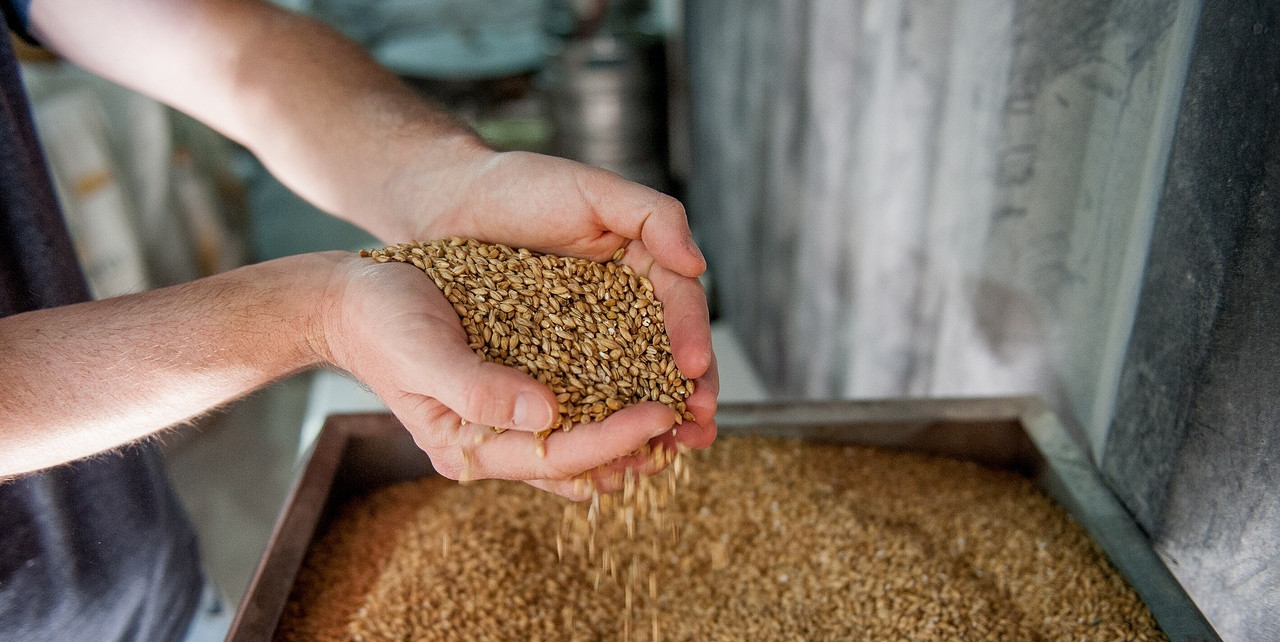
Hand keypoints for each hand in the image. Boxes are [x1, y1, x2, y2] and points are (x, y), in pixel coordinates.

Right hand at [319, 254, 713, 498]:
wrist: (354, 298)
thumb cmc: (380, 320)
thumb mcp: (422, 350)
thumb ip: (478, 389)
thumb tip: (546, 414)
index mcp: (468, 446)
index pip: (555, 456)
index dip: (612, 439)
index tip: (662, 416)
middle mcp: (492, 442)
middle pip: (580, 460)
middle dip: (639, 446)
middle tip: (697, 427)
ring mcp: (506, 419)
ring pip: (583, 438)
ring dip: (635, 430)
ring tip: (689, 414)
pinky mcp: (517, 391)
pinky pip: (575, 408)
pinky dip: (613, 401)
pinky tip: (650, 383)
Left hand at [385, 149, 719, 461]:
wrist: (448, 203)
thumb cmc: (520, 186)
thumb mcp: (592, 188)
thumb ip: (651, 215)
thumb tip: (697, 264)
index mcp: (644, 265)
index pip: (681, 305)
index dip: (692, 337)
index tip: (694, 370)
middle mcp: (623, 306)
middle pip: (667, 355)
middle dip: (688, 394)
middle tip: (700, 428)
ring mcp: (588, 336)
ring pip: (630, 384)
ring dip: (654, 422)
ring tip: (669, 453)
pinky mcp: (551, 361)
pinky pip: (582, 396)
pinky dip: (600, 426)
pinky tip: (613, 457)